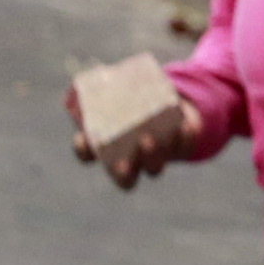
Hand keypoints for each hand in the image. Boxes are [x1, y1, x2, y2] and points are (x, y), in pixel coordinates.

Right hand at [67, 90, 201, 188]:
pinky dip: (184, 139)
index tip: (84, 138)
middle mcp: (130, 161)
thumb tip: (79, 90)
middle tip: (120, 159)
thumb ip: (93, 85)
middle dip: (123, 172)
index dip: (83, 150)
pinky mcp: (180, 149)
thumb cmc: (130, 94)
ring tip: (149, 137)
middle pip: (124, 179)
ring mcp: (156, 158)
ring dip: (152, 155)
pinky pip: (183, 149)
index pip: (87, 156)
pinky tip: (183, 126)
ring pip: (154, 168)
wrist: (166, 97)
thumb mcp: (110, 85)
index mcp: (105, 147)